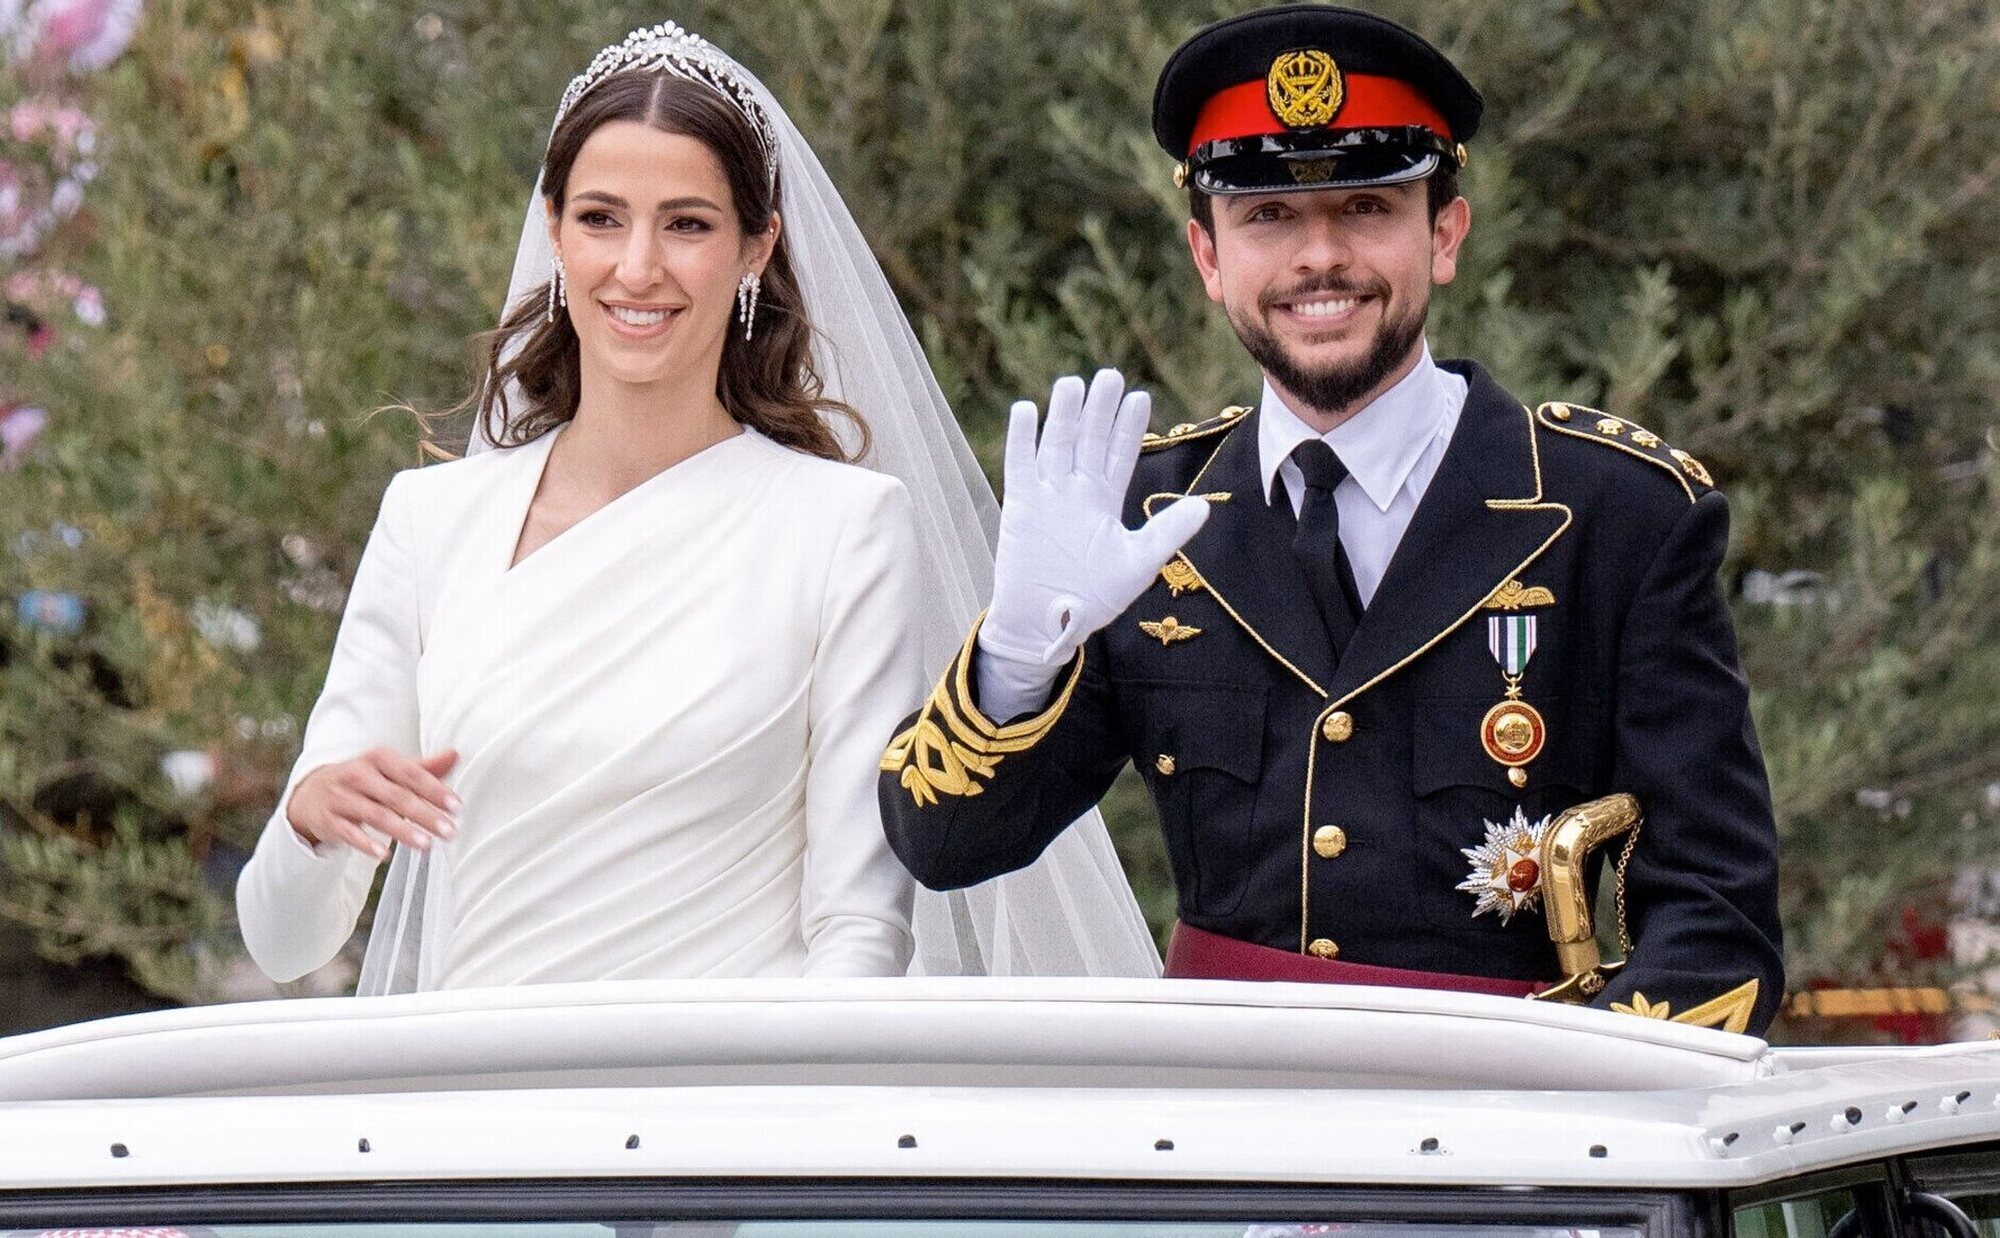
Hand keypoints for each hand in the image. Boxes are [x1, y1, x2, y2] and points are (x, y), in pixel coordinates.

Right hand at [287, 748, 459, 859]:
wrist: (311, 793)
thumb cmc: (362, 781)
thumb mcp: (389, 769)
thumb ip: (423, 767)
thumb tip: (455, 755)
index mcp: (378, 758)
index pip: (411, 773)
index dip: (435, 789)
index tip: (457, 806)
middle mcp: (358, 775)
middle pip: (396, 796)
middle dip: (425, 814)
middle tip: (449, 831)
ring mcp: (341, 798)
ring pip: (375, 815)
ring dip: (403, 831)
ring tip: (427, 845)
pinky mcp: (329, 820)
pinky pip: (348, 833)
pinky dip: (366, 844)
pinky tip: (385, 855)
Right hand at [982, 369, 1211, 666]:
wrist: (1048, 625)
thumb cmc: (1094, 599)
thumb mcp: (1138, 564)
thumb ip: (1167, 533)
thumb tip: (1205, 506)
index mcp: (1106, 502)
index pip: (1120, 455)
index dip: (1128, 427)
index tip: (1139, 397)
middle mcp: (1077, 492)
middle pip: (1089, 441)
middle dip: (1100, 410)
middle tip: (1109, 375)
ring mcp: (1048, 496)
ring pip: (1057, 445)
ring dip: (1064, 416)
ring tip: (1073, 382)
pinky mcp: (1021, 506)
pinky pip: (1020, 464)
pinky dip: (1022, 438)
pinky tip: (1028, 409)